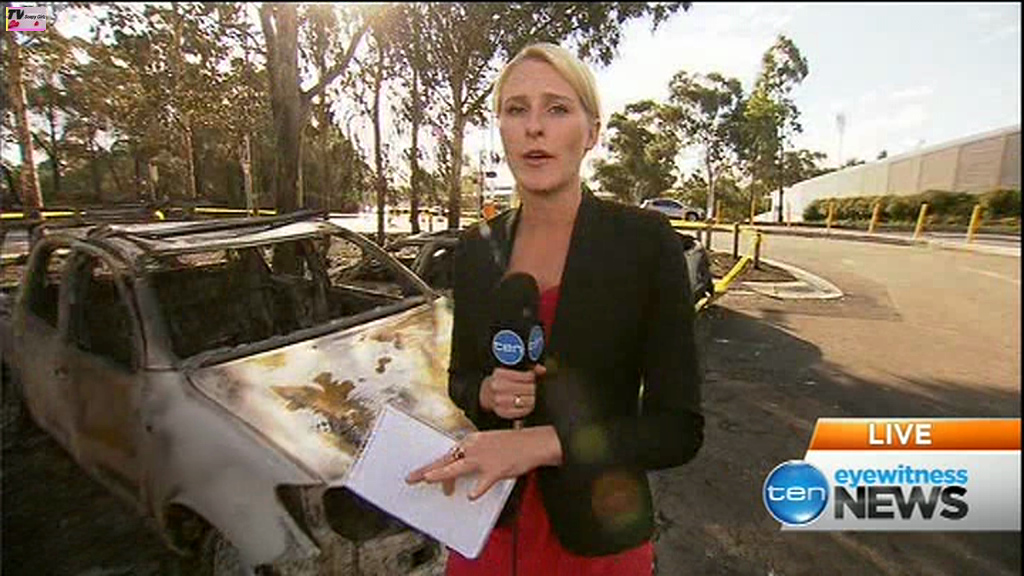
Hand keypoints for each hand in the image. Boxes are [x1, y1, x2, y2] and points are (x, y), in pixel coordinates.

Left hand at [405, 426, 562, 499]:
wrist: (533, 442)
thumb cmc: (513, 444)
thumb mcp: (489, 444)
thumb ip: (474, 456)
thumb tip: (460, 467)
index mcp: (471, 441)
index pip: (448, 455)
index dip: (434, 468)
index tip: (422, 475)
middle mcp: (474, 448)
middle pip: (446, 461)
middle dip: (427, 470)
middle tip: (412, 478)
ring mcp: (484, 458)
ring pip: (458, 467)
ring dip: (442, 474)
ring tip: (429, 480)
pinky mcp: (496, 469)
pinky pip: (483, 482)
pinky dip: (477, 489)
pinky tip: (471, 496)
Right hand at [479, 365, 545, 419]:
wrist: (485, 394)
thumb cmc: (500, 381)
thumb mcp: (510, 371)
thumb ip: (528, 369)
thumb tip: (542, 369)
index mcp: (500, 374)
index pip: (527, 376)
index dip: (532, 377)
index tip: (531, 378)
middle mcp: (498, 387)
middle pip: (529, 389)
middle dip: (532, 388)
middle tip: (530, 387)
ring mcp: (500, 401)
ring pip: (529, 401)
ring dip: (531, 398)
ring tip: (528, 395)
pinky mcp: (503, 412)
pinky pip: (523, 411)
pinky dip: (527, 408)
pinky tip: (525, 404)